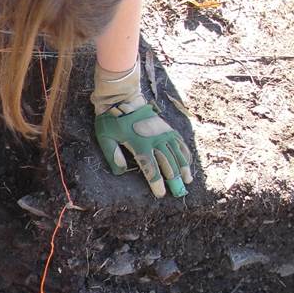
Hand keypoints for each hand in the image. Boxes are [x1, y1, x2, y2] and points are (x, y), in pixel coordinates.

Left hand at [92, 64, 192, 198]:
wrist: (122, 98)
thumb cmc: (110, 120)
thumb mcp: (105, 138)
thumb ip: (112, 155)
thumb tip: (121, 172)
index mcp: (139, 144)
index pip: (150, 168)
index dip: (156, 183)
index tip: (161, 194)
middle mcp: (155, 139)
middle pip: (167, 163)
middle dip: (174, 180)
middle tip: (179, 193)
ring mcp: (163, 133)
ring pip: (177, 153)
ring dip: (183, 168)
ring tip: (188, 180)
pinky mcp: (166, 128)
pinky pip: (179, 142)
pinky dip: (185, 153)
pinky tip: (188, 162)